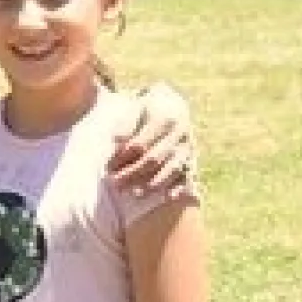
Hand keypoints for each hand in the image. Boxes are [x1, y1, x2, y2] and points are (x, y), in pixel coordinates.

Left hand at [104, 89, 196, 208]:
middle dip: (133, 173)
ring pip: (171, 169)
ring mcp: (188, 146)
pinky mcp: (193, 157)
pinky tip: (168, 197)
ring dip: (152, 184)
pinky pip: (188, 175)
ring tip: (134, 194)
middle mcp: (180, 133)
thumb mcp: (135, 108)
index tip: (108, 166)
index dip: (123, 157)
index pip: (140, 143)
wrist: (172, 105)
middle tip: (115, 183)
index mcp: (164, 117)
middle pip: (154, 158)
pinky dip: (179, 187)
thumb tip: (114, 142)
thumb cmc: (147, 109)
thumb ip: (125, 125)